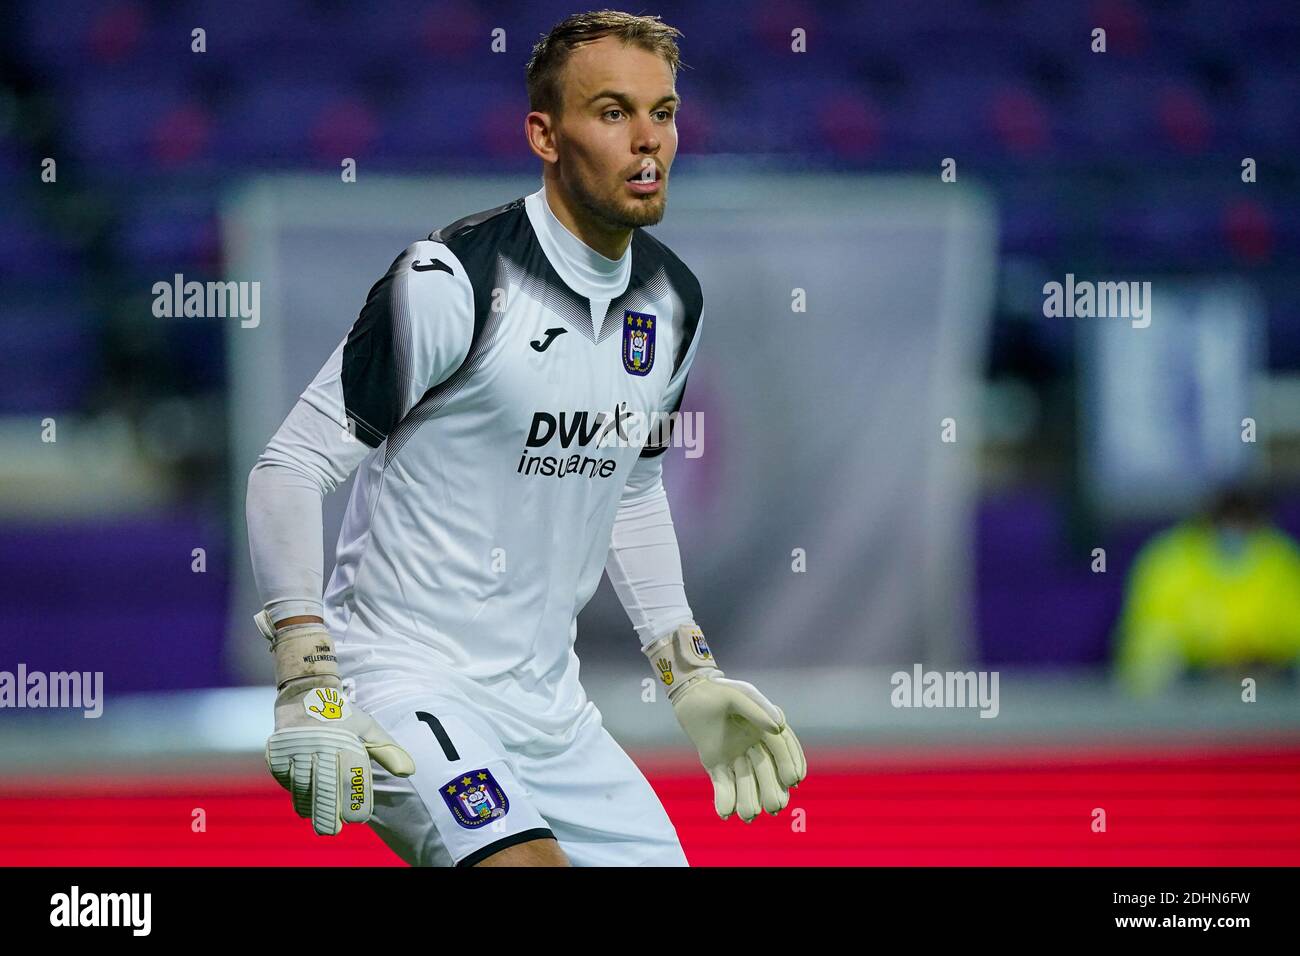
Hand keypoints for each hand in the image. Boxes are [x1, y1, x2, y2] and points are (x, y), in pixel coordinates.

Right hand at [258, 614, 414, 835]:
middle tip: (334, 830)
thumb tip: (410, 771)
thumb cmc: (342, 716)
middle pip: (325, 787)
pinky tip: (304, 803)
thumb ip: (387, 751)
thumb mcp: (368, 728)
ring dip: (310, 806)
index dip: (355, 800)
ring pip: (303, 787)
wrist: (306, 693)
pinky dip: (295, 793)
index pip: (352, 777)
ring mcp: (297, 748)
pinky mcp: (278, 751)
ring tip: (319, 821)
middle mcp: (321, 744)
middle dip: (330, 812)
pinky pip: (286, 778)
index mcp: (346, 740)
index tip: (358, 818)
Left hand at [644, 623, 807, 821]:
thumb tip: (778, 728)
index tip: (792, 780)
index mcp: (764, 728)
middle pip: (766, 771)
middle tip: (774, 808)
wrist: (689, 695)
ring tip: (747, 815)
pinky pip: (723, 785)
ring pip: (746, 782)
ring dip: (748, 799)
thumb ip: (757, 709)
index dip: (788, 763)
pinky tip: (725, 813)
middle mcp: (754, 746)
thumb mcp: (738, 695)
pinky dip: (725, 800)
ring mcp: (735, 758)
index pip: (781, 749)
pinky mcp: (717, 766)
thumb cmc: (717, 692)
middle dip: (771, 790)